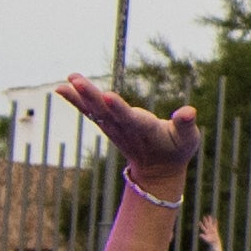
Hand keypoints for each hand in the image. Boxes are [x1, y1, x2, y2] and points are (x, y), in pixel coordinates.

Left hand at [64, 79, 205, 194]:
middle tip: (77, 81)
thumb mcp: (187, 139)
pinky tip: (61, 87)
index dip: (118, 108)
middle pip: (105, 112)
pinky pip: (89, 111)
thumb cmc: (176, 150)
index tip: (107, 96)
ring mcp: (114, 127)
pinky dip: (75, 100)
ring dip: (80, 96)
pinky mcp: (108, 124)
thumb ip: (185, 125)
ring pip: (95, 110)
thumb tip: (189, 111)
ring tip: (67, 79)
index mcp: (144, 131)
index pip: (129, 119)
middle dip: (91, 96)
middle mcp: (125, 129)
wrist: (158, 171)